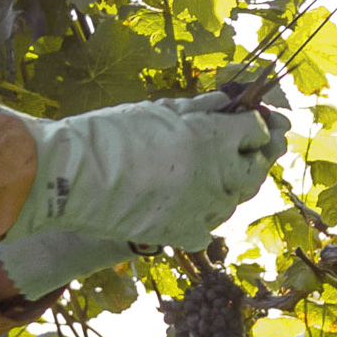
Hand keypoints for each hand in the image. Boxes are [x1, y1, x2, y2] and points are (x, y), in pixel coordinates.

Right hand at [3, 91, 285, 293]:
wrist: (75, 176)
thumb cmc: (111, 134)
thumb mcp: (158, 111)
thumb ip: (197, 109)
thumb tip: (224, 103)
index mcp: (215, 139)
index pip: (257, 130)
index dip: (260, 123)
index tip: (259, 119)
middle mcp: (219, 176)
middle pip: (256, 168)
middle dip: (261, 154)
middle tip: (261, 144)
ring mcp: (204, 209)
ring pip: (235, 199)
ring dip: (234, 184)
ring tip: (225, 172)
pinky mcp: (184, 233)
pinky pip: (208, 228)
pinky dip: (206, 216)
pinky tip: (198, 205)